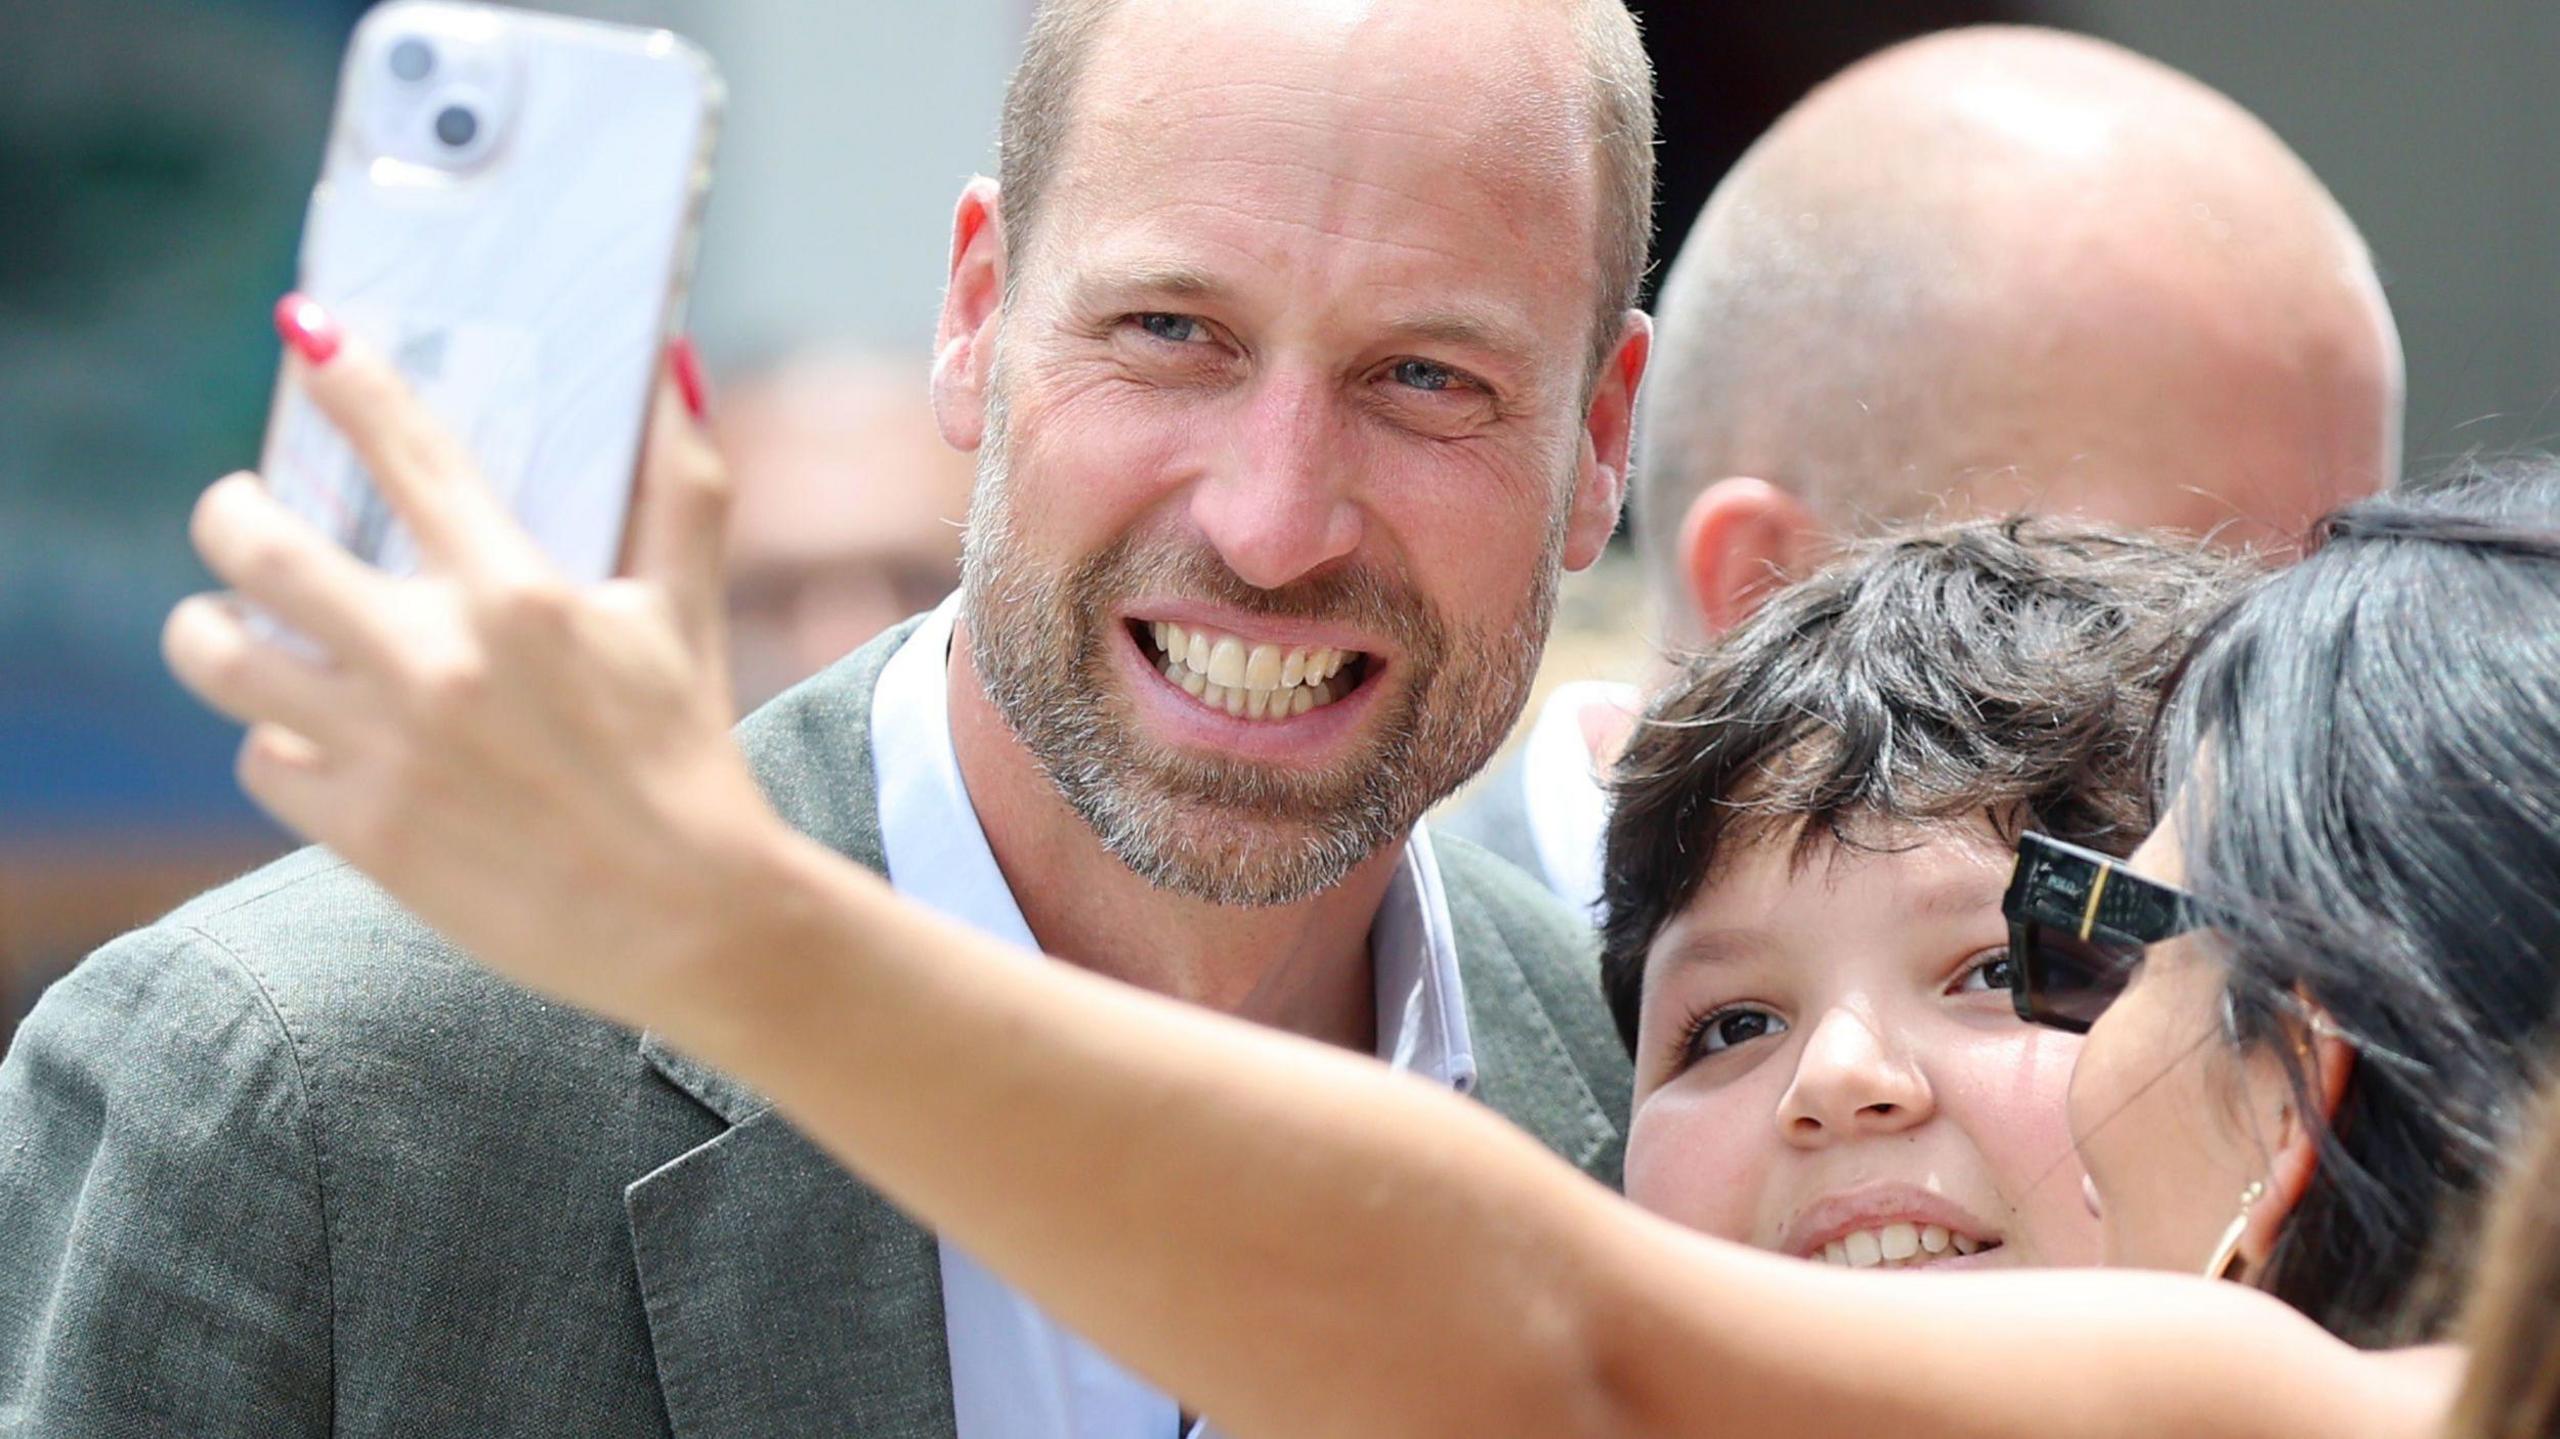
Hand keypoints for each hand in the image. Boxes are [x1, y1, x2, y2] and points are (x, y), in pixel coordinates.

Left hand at [165, 296, 787, 1029]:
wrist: (689, 917)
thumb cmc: (690, 755)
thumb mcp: (688, 612)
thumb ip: (681, 484)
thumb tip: (677, 364)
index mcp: (520, 592)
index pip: (406, 448)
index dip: (345, 376)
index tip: (308, 335)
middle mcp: (440, 660)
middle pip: (258, 546)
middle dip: (229, 511)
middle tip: (243, 512)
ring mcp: (390, 748)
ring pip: (221, 654)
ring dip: (212, 627)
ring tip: (232, 624)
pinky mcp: (364, 831)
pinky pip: (258, 756)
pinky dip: (273, 738)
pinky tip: (310, 732)